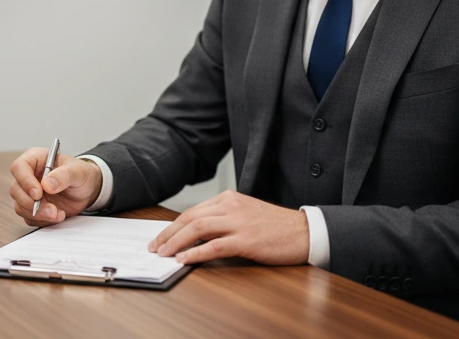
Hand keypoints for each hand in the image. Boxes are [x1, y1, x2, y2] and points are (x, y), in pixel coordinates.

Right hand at [8, 149, 102, 225]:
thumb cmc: (82, 175)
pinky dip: (42, 220)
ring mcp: (29, 193)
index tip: (38, 194)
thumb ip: (64, 175)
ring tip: (59, 214)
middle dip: (32, 203)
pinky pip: (29, 218)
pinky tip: (57, 216)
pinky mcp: (33, 207)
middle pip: (16, 189)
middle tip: (51, 209)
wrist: (88, 190)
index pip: (19, 167)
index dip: (25, 181)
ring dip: (38, 214)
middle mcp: (29, 175)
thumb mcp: (78, 172)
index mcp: (36, 159)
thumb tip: (47, 185)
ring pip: (20, 206)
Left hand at [147, 190, 309, 265]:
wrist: (303, 232)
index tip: (161, 237)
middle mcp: (231, 206)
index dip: (174, 225)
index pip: (194, 211)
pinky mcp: (246, 240)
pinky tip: (184, 259)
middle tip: (155, 246)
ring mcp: (239, 222)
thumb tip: (195, 235)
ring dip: (176, 242)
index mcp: (230, 198)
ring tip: (164, 254)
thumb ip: (223, 220)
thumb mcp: (246, 215)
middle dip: (169, 233)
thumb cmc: (276, 227)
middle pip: (191, 217)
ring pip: (198, 229)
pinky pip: (214, 246)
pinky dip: (196, 253)